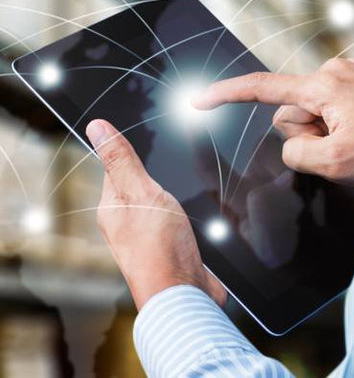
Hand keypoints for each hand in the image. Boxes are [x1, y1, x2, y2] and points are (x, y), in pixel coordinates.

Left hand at [86, 119, 226, 309]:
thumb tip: (96, 127)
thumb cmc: (161, 247)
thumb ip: (122, 161)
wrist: (185, 293)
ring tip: (180, 184)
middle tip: (168, 158)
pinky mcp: (168, 244)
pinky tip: (189, 208)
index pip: (114, 167)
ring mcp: (147, 234)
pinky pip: (170, 217)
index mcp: (112, 207)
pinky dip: (179, 209)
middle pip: (136, 184)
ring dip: (167, 191)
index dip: (129, 150)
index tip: (146, 136)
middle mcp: (125, 221)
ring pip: (155, 200)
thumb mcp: (141, 193)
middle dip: (151, 170)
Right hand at [194, 58, 353, 186]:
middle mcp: (333, 71)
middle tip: (340, 146)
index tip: (200, 101)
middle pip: (290, 111)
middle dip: (306, 133)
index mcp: (324, 86)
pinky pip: (328, 107)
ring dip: (323, 130)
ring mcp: (347, 75)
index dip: (226, 95)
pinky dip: (335, 123)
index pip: (261, 88)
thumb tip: (291, 139)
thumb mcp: (334, 162)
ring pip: (310, 112)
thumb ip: (295, 150)